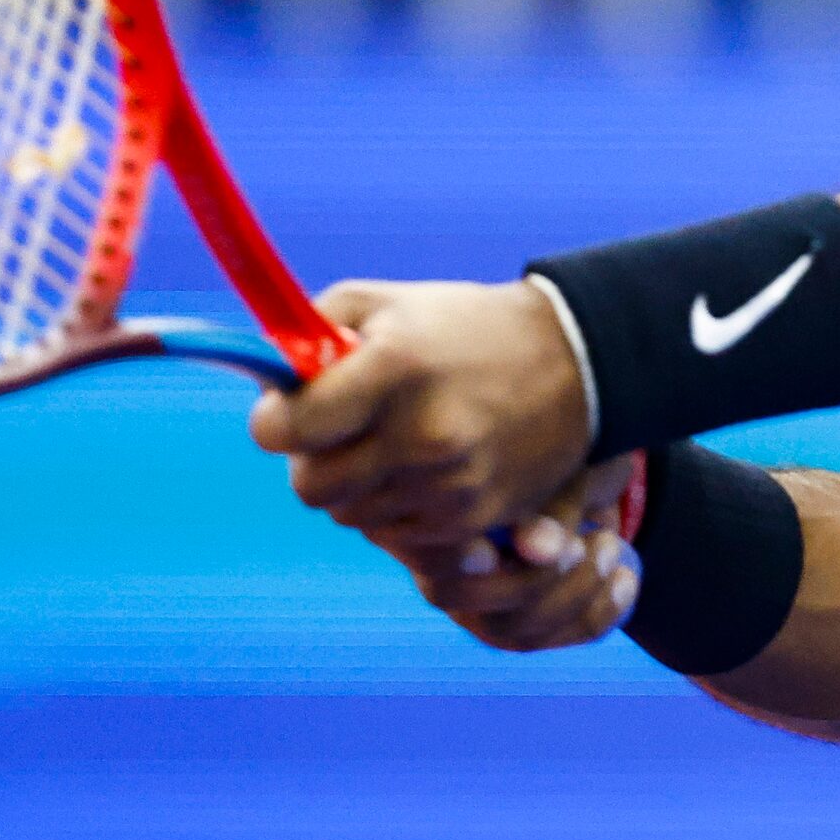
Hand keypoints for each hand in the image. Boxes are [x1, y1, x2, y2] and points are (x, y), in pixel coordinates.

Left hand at [250, 279, 592, 549]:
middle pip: (309, 486)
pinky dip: (396, 508)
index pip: (286, 429)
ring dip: (356, 485)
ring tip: (394, 441)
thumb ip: (311, 331)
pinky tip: (425, 468)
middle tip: (341, 429)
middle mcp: (420, 433)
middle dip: (311, 459)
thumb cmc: (464, 326)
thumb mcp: (386, 303)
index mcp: (393, 369)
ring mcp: (447, 483)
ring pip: (349, 515)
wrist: (576, 363)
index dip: (275, 420)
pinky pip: (395, 535)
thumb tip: (263, 377)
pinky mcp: (470, 520)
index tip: (288, 410)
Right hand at [401, 456, 642, 652]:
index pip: (428, 557)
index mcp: (433, 522)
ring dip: (575, 595)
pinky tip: (628, 579)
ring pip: (515, 632)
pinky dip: (601, 614)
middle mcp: (446, 573)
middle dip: (534, 580)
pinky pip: (557, 639)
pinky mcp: (528, 627)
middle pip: (468, 603)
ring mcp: (483, 608)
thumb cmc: (553, 451)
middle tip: (583, 541)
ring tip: (612, 546)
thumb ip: (540, 505)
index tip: (498, 551)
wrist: (585, 462)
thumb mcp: (552, 465)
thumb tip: (538, 550)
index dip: (457, 561)